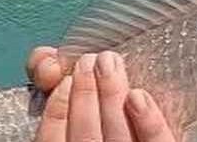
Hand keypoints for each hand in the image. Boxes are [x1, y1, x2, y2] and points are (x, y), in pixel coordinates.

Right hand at [27, 45, 176, 141]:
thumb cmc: (102, 128)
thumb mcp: (73, 120)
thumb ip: (58, 98)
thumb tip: (47, 63)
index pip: (51, 140)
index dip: (55, 108)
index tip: (63, 79)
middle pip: (86, 136)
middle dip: (84, 93)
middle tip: (87, 62)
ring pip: (118, 137)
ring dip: (110, 95)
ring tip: (109, 62)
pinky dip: (148, 120)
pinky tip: (138, 95)